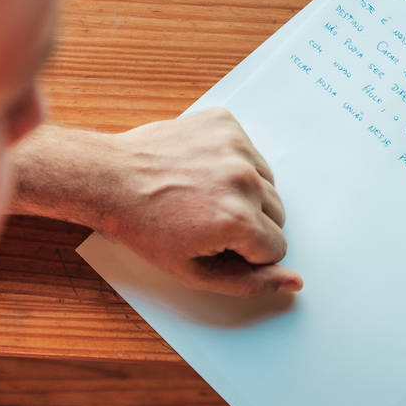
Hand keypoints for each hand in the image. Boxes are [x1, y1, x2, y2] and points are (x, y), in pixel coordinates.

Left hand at [9, 108, 301, 296]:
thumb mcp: (194, 272)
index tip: (216, 244)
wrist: (111, 180)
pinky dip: (232, 163)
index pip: (276, 247)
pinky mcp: (224, 122)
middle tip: (207, 222)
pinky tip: (201, 171)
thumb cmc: (146, 228)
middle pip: (278, 215)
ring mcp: (235, 145)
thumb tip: (294, 281)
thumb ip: (249, 283)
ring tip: (204, 196)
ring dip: (245, 193)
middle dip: (250, 224)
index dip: (247, 253)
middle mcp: (243, 178)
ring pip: (268, 183)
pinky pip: (250, 152)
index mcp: (238, 219)